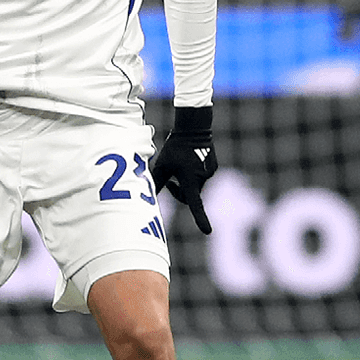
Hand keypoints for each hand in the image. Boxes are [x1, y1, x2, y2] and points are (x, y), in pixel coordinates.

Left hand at [151, 106, 217, 233]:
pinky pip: (201, 176)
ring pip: (195, 186)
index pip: (195, 205)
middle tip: (170, 182)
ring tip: (179, 165)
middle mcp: (203, 179)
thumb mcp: (162, 165)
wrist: (194, 127)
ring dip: (186, 182)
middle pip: (190, 196)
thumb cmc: (175, 147)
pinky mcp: (213, 166)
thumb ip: (156, 182)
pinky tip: (188, 159)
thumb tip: (146, 197)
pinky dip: (193, 173)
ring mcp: (210, 172)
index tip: (207, 232)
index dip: (200, 219)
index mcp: (191, 181)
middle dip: (179, 193)